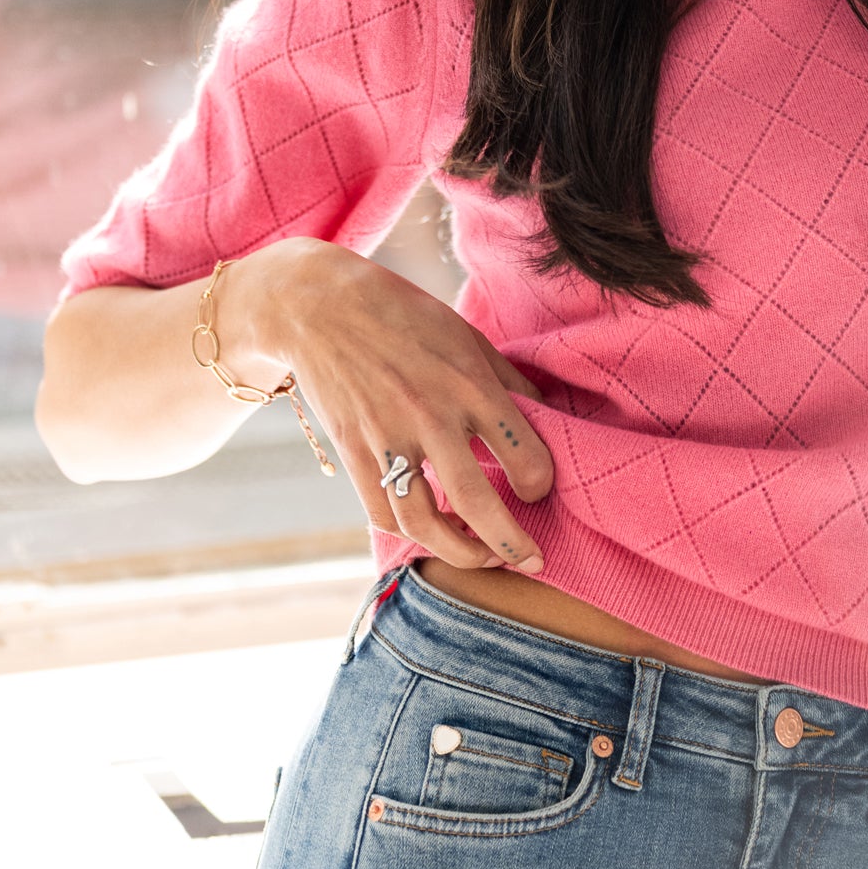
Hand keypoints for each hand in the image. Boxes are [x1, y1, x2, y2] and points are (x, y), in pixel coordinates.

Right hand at [229, 238, 554, 574]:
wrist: (319, 307)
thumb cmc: (406, 316)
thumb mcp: (468, 335)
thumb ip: (508, 380)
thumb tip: (548, 418)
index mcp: (469, 382)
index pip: (522, 453)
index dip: (542, 482)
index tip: (540, 487)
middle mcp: (430, 415)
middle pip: (477, 501)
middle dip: (511, 543)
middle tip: (532, 561)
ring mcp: (386, 437)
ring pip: (423, 521)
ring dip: (460, 552)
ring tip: (484, 557)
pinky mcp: (352, 451)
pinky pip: (382, 511)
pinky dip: (410, 533)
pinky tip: (434, 532)